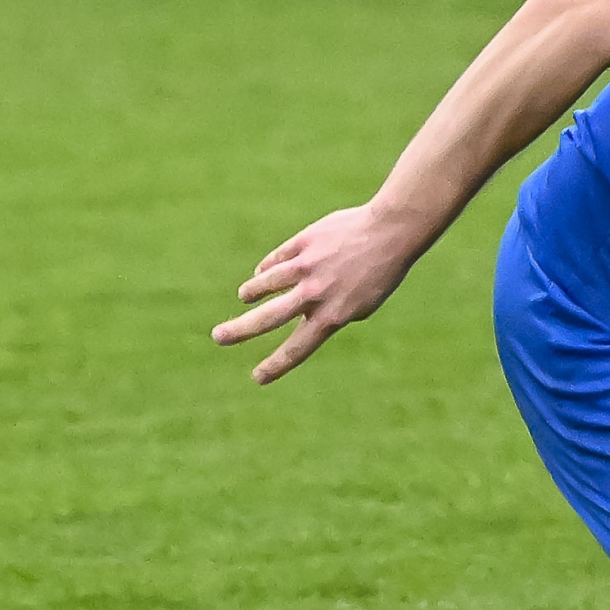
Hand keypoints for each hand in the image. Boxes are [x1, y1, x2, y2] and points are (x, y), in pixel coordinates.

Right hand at [212, 205, 417, 384]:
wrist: (391, 231)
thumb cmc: (381, 272)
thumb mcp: (363, 303)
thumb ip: (332, 313)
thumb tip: (300, 317)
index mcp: (333, 315)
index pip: (298, 348)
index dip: (276, 365)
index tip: (258, 378)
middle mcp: (315, 294)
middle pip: (267, 318)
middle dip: (240, 331)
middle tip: (218, 337)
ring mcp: (306, 267)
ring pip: (264, 283)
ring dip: (252, 292)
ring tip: (245, 297)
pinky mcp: (302, 243)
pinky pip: (276, 260)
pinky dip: (266, 268)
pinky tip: (262, 272)